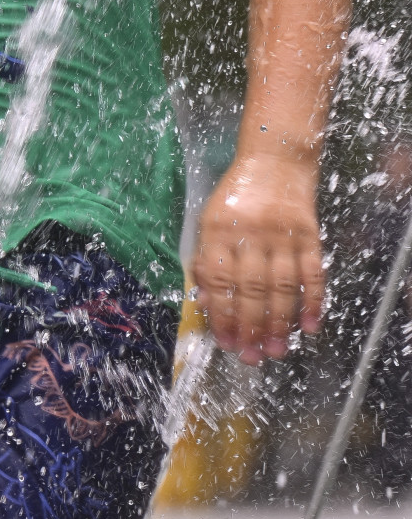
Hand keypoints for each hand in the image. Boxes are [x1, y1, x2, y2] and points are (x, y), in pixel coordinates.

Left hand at [191, 152, 323, 364]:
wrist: (275, 161)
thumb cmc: (235, 196)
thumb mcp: (209, 221)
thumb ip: (206, 261)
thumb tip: (206, 305)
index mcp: (218, 230)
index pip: (219, 280)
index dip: (221, 315)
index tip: (224, 342)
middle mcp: (251, 233)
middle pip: (251, 288)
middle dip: (250, 327)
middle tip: (251, 357)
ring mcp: (283, 234)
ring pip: (282, 287)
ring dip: (279, 323)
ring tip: (275, 351)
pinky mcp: (309, 234)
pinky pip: (312, 273)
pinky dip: (312, 301)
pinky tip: (308, 327)